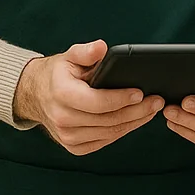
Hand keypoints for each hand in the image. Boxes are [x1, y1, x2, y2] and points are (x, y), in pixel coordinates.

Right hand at [13, 40, 163, 154]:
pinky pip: (105, 140)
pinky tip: (137, 119)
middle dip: (137, 111)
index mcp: (61, 95)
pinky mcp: (74, 146)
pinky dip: (123, 131)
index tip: (141, 93)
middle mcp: (62, 119)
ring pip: (110, 132)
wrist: (37, 95)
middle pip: (108, 120)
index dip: (121, 99)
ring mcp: (67, 136)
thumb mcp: (69, 56)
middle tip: (157, 101)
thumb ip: (85, 52)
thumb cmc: (59, 74)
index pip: (97, 102)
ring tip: (152, 109)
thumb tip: (101, 47)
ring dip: (135, 122)